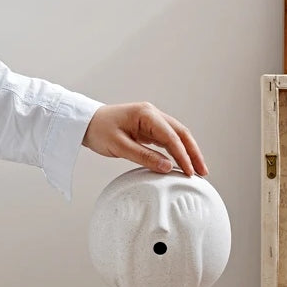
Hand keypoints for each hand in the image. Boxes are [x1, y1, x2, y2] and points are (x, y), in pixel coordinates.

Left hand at [82, 102, 207, 176]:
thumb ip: (144, 157)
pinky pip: (168, 138)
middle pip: (181, 133)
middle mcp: (152, 114)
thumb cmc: (98, 130)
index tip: (190, 172)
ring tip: (197, 170)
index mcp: (146, 114)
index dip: (183, 156)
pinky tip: (183, 162)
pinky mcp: (148, 127)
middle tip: (203, 172)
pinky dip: (177, 150)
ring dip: (188, 151)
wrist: (84, 122)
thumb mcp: (119, 146)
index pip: (171, 137)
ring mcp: (151, 120)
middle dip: (194, 153)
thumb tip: (167, 167)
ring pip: (177, 135)